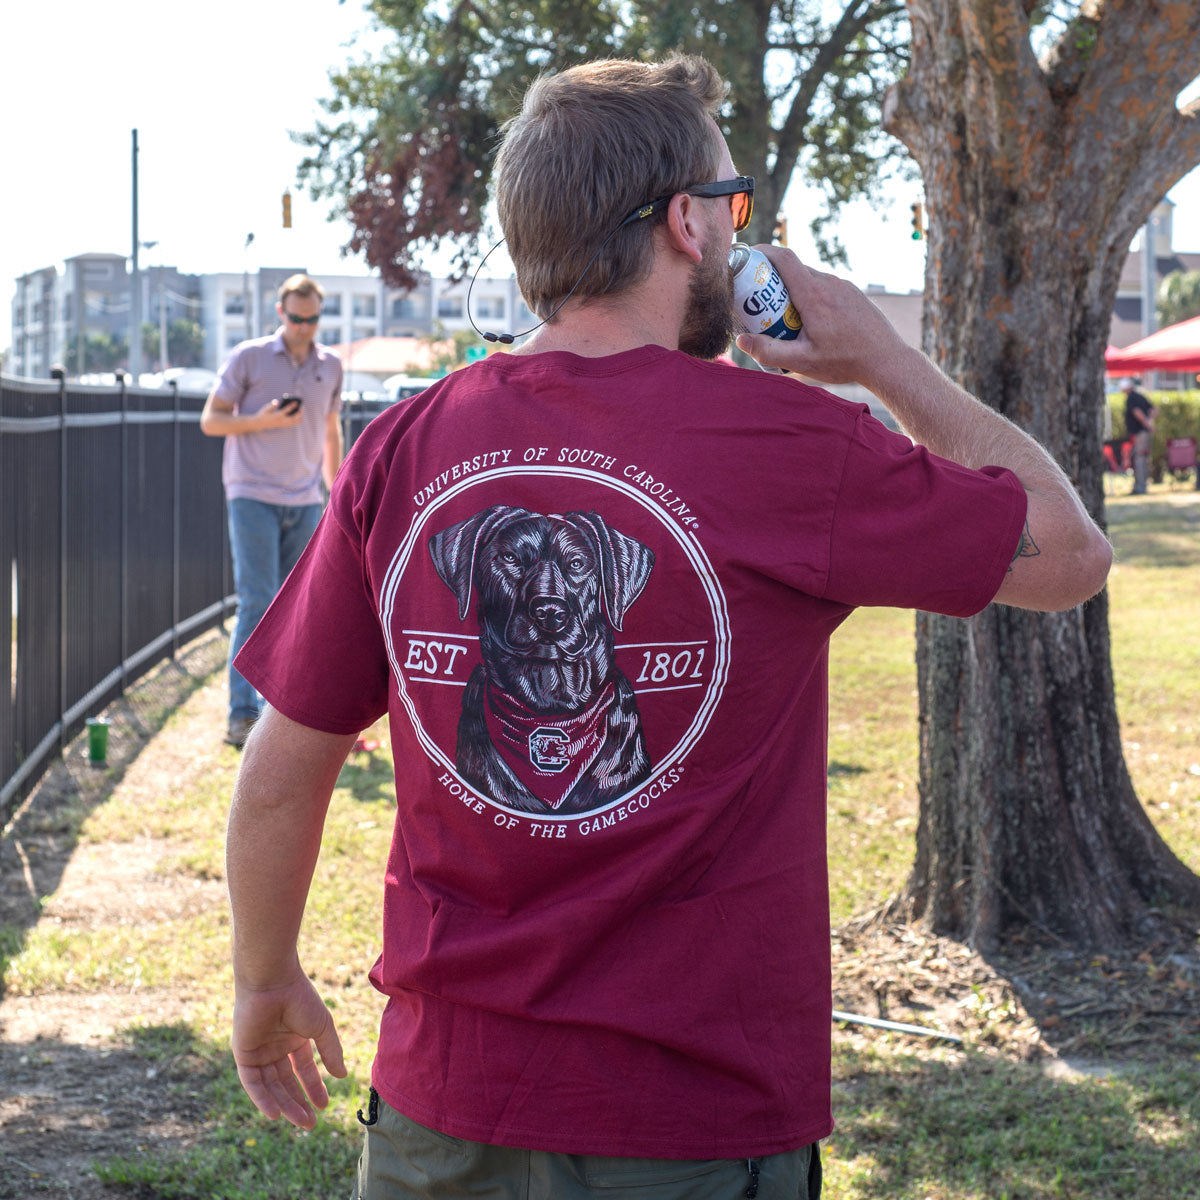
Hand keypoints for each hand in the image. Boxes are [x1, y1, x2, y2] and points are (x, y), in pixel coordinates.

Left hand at [232, 971, 346, 1128]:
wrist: (272, 982)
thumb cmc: (300, 998)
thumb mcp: (322, 1028)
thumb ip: (331, 1052)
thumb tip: (341, 1076)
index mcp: (294, 1037)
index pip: (303, 1068)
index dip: (314, 1087)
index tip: (324, 1106)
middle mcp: (276, 1047)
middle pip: (286, 1082)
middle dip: (299, 1103)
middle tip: (311, 1124)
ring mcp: (259, 1051)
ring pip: (271, 1086)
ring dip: (285, 1105)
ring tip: (301, 1121)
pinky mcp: (243, 1054)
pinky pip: (253, 1082)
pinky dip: (262, 1098)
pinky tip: (275, 1113)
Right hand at [256, 399, 304, 430]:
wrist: (260, 423)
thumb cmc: (264, 414)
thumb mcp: (266, 408)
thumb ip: (272, 405)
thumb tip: (277, 401)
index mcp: (277, 415)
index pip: (286, 410)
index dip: (292, 406)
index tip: (296, 402)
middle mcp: (281, 421)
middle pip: (293, 417)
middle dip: (298, 412)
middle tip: (301, 407)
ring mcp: (283, 424)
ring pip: (294, 422)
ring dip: (299, 417)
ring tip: (301, 411)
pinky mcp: (283, 426)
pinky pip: (292, 424)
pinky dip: (296, 421)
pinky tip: (299, 416)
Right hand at [734, 245, 911, 389]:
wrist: (887, 360)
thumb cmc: (845, 361)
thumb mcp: (802, 361)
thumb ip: (769, 352)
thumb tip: (741, 341)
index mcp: (813, 295)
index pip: (784, 258)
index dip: (763, 252)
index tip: (748, 258)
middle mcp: (829, 283)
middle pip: (793, 269)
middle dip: (771, 279)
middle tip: (757, 301)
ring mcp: (843, 286)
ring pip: (809, 278)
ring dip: (791, 290)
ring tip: (784, 316)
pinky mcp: (852, 293)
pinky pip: (824, 287)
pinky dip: (810, 296)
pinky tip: (810, 322)